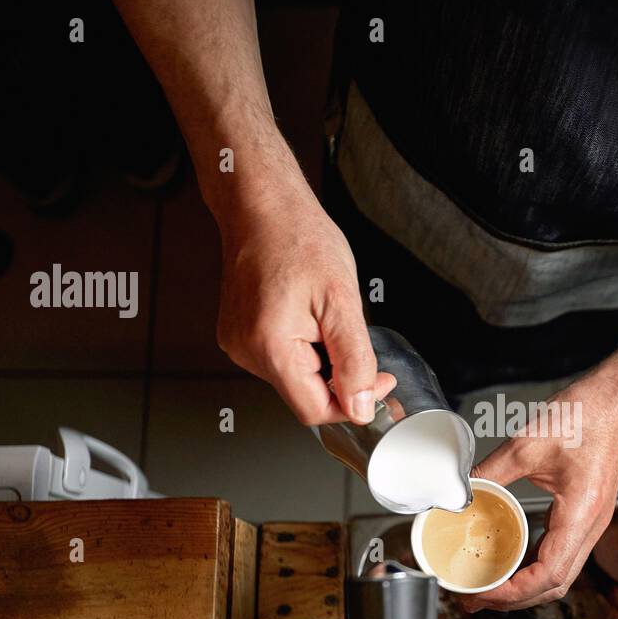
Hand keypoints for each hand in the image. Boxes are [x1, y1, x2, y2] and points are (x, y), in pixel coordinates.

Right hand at [214, 178, 393, 424]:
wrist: (263, 207)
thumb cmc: (299, 238)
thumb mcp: (343, 301)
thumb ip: (354, 361)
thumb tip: (361, 406)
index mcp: (270, 346)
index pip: (315, 411)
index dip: (353, 404)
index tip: (377, 384)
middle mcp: (247, 351)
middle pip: (305, 396)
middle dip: (339, 378)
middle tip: (356, 339)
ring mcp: (239, 344)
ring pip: (295, 379)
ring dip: (322, 361)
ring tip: (325, 317)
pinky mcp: (239, 336)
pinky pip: (281, 360)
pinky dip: (304, 348)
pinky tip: (308, 317)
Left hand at [462, 377, 617, 611]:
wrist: (617, 401)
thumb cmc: (586, 416)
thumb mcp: (526, 443)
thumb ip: (490, 472)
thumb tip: (459, 491)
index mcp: (580, 514)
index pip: (549, 573)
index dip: (515, 592)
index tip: (484, 592)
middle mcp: (591, 526)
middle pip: (555, 584)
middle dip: (515, 599)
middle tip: (477, 598)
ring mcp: (591, 524)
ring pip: (560, 574)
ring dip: (525, 588)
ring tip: (489, 588)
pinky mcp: (585, 516)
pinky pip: (561, 554)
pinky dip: (534, 567)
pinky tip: (510, 562)